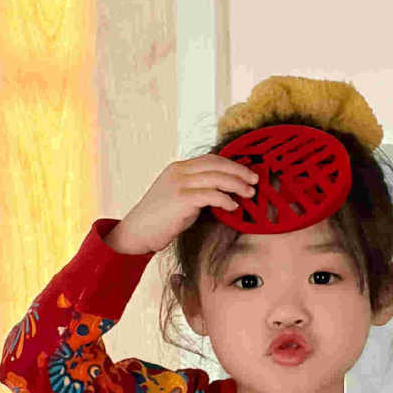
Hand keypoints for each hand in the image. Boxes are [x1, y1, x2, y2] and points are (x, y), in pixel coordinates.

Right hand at [103, 154, 260, 256]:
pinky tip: (234, 207)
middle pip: (216, 164)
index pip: (211, 159)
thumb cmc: (160, 219)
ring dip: (237, 185)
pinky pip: (210, 195)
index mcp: (178, 168)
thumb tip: (224, 193)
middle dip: (239, 171)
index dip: (232, 164)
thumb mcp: (179, 198)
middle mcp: (179, 172)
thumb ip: (197, 190)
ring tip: (250, 194)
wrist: (137, 232)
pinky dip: (225, 200)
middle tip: (255, 180)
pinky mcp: (181, 199)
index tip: (247, 173)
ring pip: (216, 177)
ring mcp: (179, 184)